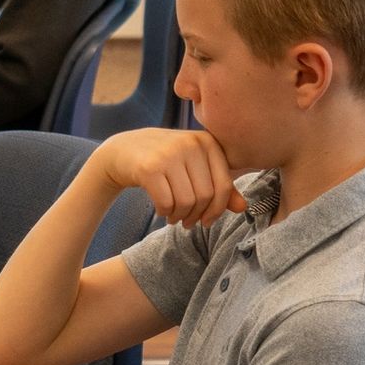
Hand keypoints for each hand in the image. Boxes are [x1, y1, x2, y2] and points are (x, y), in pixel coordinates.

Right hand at [91, 128, 247, 227]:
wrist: (121, 151)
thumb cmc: (164, 161)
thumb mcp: (193, 168)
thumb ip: (219, 186)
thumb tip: (243, 208)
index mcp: (207, 141)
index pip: (223, 185)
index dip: (218, 209)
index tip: (207, 220)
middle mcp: (189, 143)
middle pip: (205, 196)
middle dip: (197, 216)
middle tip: (188, 223)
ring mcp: (168, 154)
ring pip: (187, 201)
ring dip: (180, 216)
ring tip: (174, 218)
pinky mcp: (148, 168)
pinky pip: (166, 202)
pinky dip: (165, 213)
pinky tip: (162, 211)